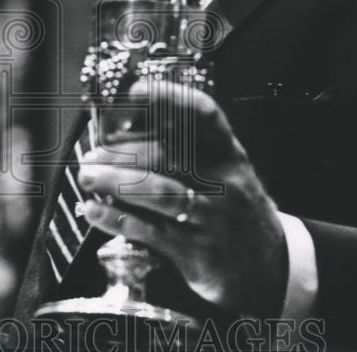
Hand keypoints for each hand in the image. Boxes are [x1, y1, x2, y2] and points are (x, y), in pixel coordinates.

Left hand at [77, 78, 287, 317]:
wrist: (269, 266)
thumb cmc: (231, 207)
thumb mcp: (223, 171)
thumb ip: (185, 149)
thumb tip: (122, 127)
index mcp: (230, 153)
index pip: (203, 116)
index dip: (169, 99)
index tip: (134, 91)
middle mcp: (225, 182)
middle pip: (170, 155)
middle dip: (124, 151)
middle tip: (93, 151)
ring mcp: (213, 218)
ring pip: (158, 193)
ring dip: (114, 181)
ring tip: (87, 174)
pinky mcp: (198, 253)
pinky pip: (151, 232)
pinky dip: (117, 219)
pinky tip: (94, 210)